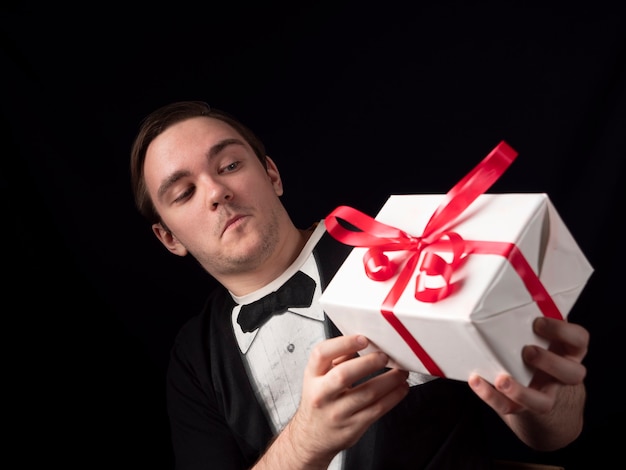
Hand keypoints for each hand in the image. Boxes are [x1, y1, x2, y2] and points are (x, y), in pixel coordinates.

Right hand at [286, 334, 408, 466]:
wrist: (312, 437)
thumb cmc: (319, 402)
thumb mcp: (319, 377)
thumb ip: (337, 358)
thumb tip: (360, 341)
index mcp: (313, 376)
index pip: (321, 354)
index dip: (343, 344)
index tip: (363, 339)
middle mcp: (321, 394)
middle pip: (343, 375)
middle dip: (369, 363)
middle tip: (385, 357)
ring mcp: (337, 413)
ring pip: (367, 394)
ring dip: (389, 380)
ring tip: (401, 372)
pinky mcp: (352, 427)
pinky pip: (377, 410)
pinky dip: (393, 397)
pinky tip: (400, 388)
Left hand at [468, 316, 588, 449]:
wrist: (536, 388)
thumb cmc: (534, 346)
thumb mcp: (537, 332)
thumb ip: (527, 316)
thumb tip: (505, 286)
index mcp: (568, 350)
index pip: (579, 340)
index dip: (562, 331)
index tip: (538, 322)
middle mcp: (563, 374)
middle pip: (572, 374)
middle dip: (549, 362)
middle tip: (527, 351)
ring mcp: (545, 394)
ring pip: (544, 402)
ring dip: (522, 392)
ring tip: (502, 379)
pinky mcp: (523, 408)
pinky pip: (509, 408)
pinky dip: (491, 397)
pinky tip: (477, 381)